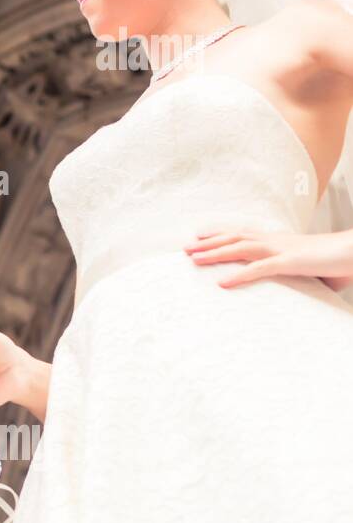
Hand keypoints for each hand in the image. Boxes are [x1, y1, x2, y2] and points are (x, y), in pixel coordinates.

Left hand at [184, 228, 352, 289]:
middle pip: (235, 238)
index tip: (199, 236)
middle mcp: (276, 241)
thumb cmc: (337, 261)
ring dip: (215, 253)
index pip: (243, 233)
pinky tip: (221, 283)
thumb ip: (293, 275)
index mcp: (279, 241)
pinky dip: (239, 275)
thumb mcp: (309, 267)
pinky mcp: (291, 262)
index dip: (220, 234)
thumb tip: (289, 289)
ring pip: (240, 248)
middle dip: (208, 242)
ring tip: (193, 260)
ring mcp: (282, 250)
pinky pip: (260, 269)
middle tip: (184, 248)